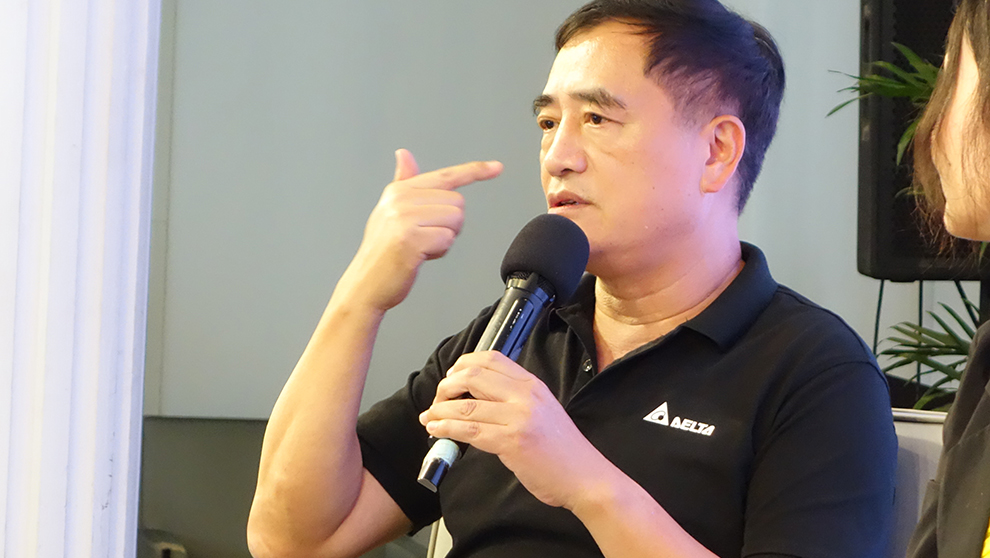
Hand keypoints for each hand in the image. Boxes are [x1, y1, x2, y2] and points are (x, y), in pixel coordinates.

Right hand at [339, 149, 502, 312]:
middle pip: (457, 203)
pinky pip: (447, 239)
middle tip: (424, 237)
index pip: (445, 176)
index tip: (496, 167)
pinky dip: (439, 251)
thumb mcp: (390, 211)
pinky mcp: (410, 239)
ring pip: (455, 220)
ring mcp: (404, 218)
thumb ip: (404, 182)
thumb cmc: (383, 252)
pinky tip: (420, 256)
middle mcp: (400, 200)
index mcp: (399, 190)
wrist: (366, 283)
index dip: (475, 171)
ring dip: (445, 238)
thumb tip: (404, 154)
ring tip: (421, 246)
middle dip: (450, 224)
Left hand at [419, 351, 608, 509]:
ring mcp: (519, 417)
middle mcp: (525, 395)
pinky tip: (437, 429)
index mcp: (532, 385)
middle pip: (473, 376)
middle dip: (446, 387)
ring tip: (429, 417)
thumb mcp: (542, 411)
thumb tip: (476, 398)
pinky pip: (470, 430)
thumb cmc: (562, 450)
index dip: (463, 364)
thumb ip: (514, 400)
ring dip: (440, 410)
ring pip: (466, 405)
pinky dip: (447, 428)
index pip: (491, 359)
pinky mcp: (512, 441)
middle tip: (437, 399)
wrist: (584, 476)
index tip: (450, 377)